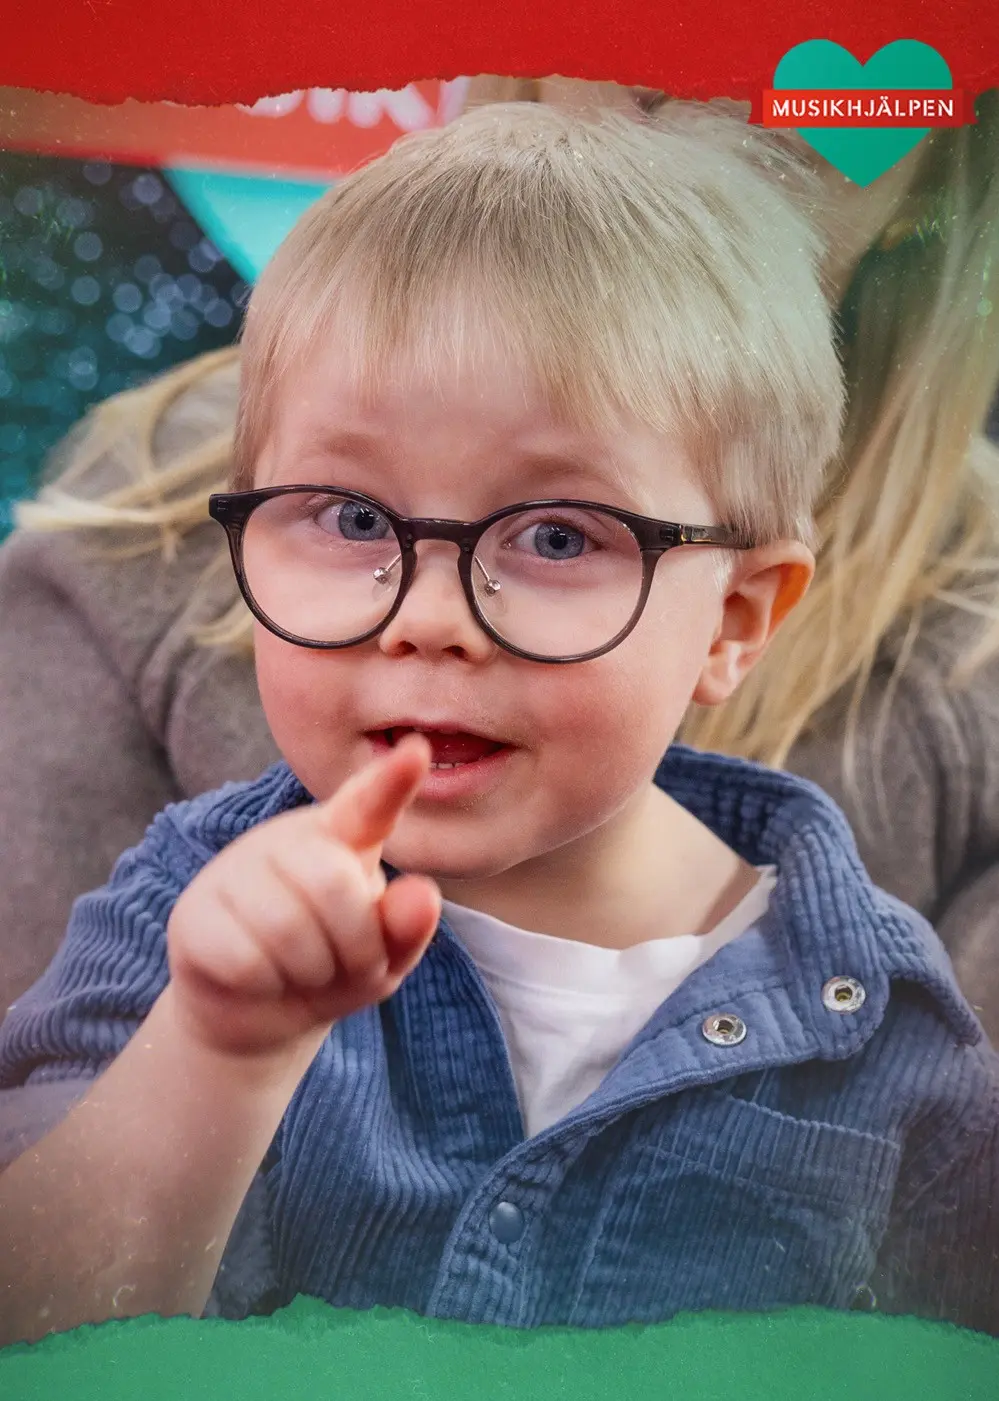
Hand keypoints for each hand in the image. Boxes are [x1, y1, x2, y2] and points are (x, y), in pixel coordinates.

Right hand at [166, 735, 439, 1057]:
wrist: (255, 1015)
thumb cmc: (330, 968)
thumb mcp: (381, 956)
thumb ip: (404, 926)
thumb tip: (423, 895)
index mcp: (342, 837)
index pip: (369, 803)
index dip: (392, 780)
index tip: (416, 750)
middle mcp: (285, 839)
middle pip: (334, 884)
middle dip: (353, 946)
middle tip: (342, 962)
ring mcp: (233, 870)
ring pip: (287, 929)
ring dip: (309, 972)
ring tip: (302, 971)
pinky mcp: (193, 913)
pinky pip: (245, 961)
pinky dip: (265, 986)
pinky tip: (259, 978)